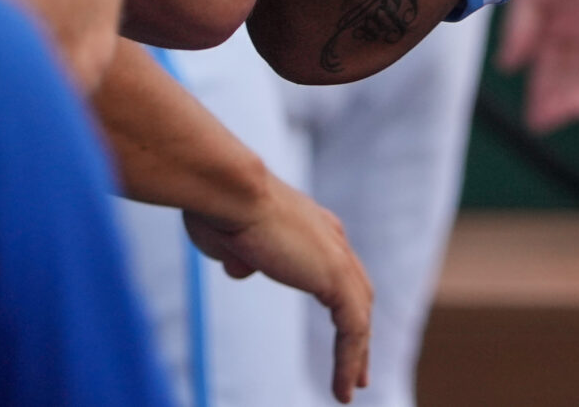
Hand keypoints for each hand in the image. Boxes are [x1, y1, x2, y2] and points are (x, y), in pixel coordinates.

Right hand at [186, 171, 373, 402]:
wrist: (230, 191)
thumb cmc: (219, 209)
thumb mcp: (229, 240)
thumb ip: (240, 255)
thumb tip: (242, 267)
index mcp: (312, 230)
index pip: (337, 275)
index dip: (341, 306)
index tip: (341, 336)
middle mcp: (332, 240)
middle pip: (357, 296)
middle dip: (359, 336)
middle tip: (358, 372)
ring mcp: (337, 257)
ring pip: (359, 316)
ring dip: (357, 354)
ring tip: (350, 390)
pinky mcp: (335, 276)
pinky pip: (353, 327)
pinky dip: (351, 358)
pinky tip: (344, 387)